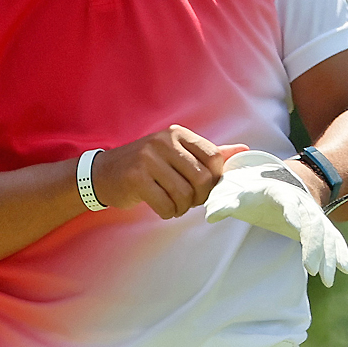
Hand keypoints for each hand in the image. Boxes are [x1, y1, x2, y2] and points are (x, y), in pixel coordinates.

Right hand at [93, 125, 246, 218]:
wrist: (103, 172)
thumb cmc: (145, 164)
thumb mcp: (176, 153)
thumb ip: (208, 153)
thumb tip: (244, 150)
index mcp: (177, 134)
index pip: (213, 157)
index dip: (214, 179)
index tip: (203, 187)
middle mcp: (163, 141)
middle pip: (202, 179)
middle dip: (199, 198)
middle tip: (188, 201)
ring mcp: (148, 158)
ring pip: (184, 194)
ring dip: (182, 208)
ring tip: (174, 205)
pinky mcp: (136, 177)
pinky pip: (166, 204)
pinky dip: (168, 212)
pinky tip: (161, 207)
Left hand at [205, 150, 347, 285]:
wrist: (278, 183)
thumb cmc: (254, 193)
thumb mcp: (238, 195)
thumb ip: (224, 204)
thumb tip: (210, 215)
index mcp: (281, 193)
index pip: (289, 203)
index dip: (293, 214)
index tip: (296, 227)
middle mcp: (302, 204)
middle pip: (312, 223)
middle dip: (314, 244)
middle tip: (310, 268)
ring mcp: (313, 215)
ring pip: (326, 234)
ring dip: (329, 255)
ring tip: (328, 279)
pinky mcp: (319, 226)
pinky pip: (334, 239)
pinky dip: (340, 252)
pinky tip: (344, 269)